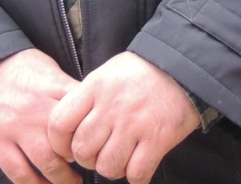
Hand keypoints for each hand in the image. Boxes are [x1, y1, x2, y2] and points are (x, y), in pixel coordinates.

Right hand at [0, 49, 81, 183]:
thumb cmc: (17, 68)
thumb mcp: (46, 66)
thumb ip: (65, 86)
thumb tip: (89, 103)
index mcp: (51, 86)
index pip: (82, 111)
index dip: (94, 127)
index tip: (98, 135)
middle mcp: (36, 109)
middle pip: (68, 140)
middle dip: (81, 156)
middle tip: (87, 161)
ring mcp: (16, 129)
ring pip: (47, 162)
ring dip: (63, 179)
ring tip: (72, 182)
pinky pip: (19, 173)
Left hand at [48, 52, 200, 183]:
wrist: (180, 67)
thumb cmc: (140, 72)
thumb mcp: (106, 74)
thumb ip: (87, 99)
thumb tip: (69, 129)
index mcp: (95, 87)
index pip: (59, 123)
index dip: (59, 143)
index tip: (69, 146)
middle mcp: (111, 107)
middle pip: (82, 150)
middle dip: (87, 159)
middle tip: (98, 152)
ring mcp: (134, 124)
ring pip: (107, 167)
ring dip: (112, 168)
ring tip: (120, 157)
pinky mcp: (157, 139)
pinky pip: (136, 174)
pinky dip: (136, 176)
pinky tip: (138, 163)